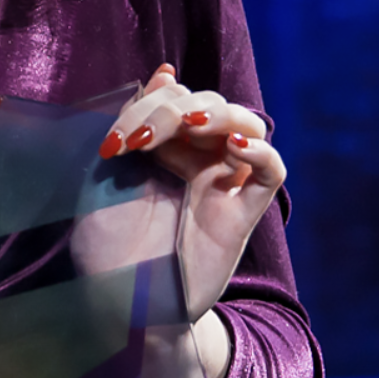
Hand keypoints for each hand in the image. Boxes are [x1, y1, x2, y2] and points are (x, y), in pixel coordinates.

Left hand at [99, 64, 287, 319]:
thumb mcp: (107, 173)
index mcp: (164, 147)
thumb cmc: (108, 243)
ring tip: (190, 125)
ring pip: (245, 124)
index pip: (173, 97)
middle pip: (207, 103)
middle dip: (170, 109)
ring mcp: (223, 183)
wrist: (122, 303)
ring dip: (218, 114)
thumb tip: (164, 74)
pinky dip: (261, 151)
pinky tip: (234, 148)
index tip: (112, 143)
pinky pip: (272, 171)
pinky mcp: (242, 214)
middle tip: (138, 142)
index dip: (146, 104)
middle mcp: (197, 159)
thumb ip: (131, 123)